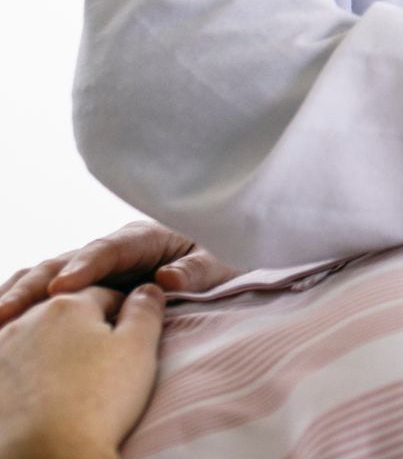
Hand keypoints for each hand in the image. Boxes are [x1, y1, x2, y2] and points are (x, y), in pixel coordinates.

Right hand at [0, 220, 238, 330]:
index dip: (85, 266)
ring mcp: (92, 268)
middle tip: (7, 313)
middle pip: (65, 263)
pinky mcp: (82, 287)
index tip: (63, 287)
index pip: (109, 249)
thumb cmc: (219, 260)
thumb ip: (196, 271)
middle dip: (35, 287)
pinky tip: (3, 326)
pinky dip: (23, 304)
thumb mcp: (219, 264)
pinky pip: (47, 294)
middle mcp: (111, 250)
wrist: (216, 263)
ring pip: (47, 277)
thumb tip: (167, 280)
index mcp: (144, 238)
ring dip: (19, 297)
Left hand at [0, 284, 165, 458]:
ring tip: (68, 382)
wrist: (48, 456)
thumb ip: (146, 310)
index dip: (122, 314)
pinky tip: (38, 395)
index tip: (130, 340)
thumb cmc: (98, 401)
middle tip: (100, 363)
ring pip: (33, 339)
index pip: (103, 295)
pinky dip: (24, 373)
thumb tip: (148, 290)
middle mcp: (26, 320)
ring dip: (49, 350)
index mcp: (68, 304)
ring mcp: (0, 351)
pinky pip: (10, 365)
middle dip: (82, 330)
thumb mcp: (139, 348)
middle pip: (64, 314)